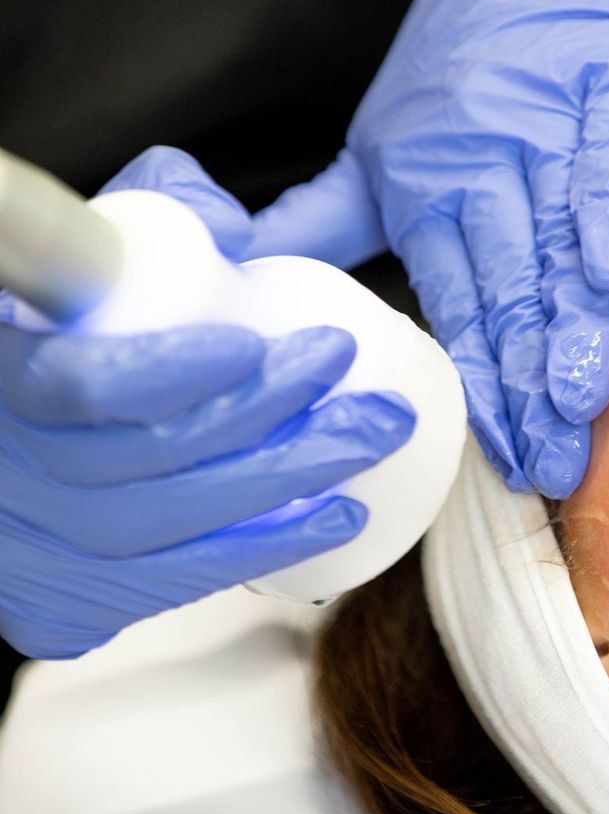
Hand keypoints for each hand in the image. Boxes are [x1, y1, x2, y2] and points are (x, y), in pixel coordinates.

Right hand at [0, 147, 412, 659]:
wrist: (9, 451)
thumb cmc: (57, 333)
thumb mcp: (91, 251)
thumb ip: (161, 208)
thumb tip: (234, 236)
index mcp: (8, 371)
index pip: (85, 384)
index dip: (175, 372)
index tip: (254, 344)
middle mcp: (12, 470)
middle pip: (150, 459)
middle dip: (273, 420)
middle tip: (358, 385)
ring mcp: (29, 551)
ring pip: (172, 531)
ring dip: (289, 489)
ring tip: (368, 441)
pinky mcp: (61, 605)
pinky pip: (172, 586)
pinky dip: (263, 549)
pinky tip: (334, 516)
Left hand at [249, 0, 608, 495]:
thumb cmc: (469, 55)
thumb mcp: (383, 139)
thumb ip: (323, 217)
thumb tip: (242, 276)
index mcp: (420, 184)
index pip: (454, 304)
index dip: (481, 383)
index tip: (504, 455)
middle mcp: (475, 158)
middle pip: (505, 290)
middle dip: (528, 386)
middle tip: (551, 465)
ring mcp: (540, 121)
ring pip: (552, 241)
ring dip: (569, 327)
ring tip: (578, 407)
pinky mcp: (606, 85)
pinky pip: (604, 159)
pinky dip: (607, 214)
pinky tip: (605, 274)